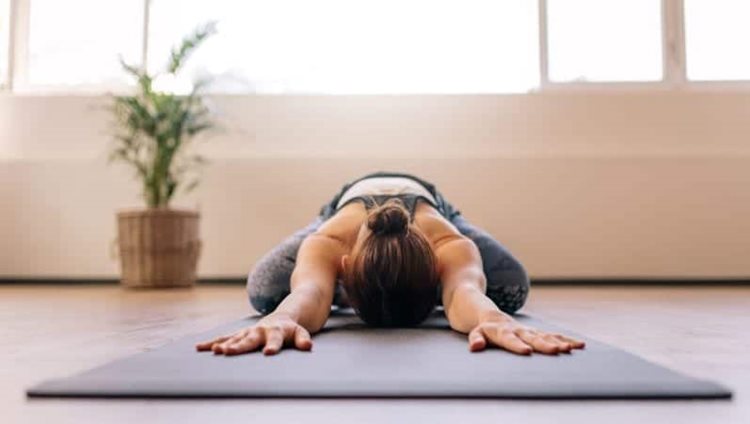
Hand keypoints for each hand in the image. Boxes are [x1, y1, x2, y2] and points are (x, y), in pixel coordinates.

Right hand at [195, 314, 312, 355]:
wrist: (282, 317)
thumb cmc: (292, 330)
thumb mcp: (301, 333)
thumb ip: (303, 340)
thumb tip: (308, 346)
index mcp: (277, 332)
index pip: (275, 340)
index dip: (272, 346)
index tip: (267, 353)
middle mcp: (260, 331)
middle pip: (249, 339)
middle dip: (238, 346)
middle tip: (227, 352)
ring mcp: (248, 332)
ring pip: (234, 338)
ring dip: (224, 344)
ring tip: (214, 351)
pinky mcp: (240, 334)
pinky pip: (225, 338)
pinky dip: (213, 342)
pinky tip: (199, 347)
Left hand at [467, 318, 584, 354]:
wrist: (492, 315)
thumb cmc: (483, 329)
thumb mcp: (475, 333)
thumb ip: (476, 339)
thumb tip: (475, 347)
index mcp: (503, 332)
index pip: (510, 340)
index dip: (518, 345)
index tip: (527, 351)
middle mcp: (520, 330)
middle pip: (533, 338)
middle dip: (545, 345)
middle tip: (558, 351)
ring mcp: (530, 331)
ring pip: (547, 336)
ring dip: (560, 342)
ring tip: (572, 349)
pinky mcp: (538, 333)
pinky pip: (554, 336)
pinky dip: (566, 340)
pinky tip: (580, 345)